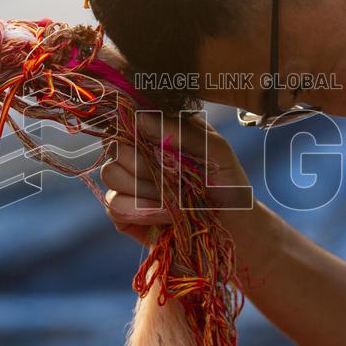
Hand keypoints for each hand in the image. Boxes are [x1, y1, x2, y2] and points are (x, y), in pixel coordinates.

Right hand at [99, 113, 250, 243]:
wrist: (234, 227)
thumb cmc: (227, 182)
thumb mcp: (216, 150)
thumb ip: (181, 131)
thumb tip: (141, 118)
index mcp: (159, 130)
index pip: (126, 117)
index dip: (134, 128)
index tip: (158, 144)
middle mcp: (138, 152)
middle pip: (114, 146)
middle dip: (144, 163)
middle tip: (175, 176)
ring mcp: (128, 182)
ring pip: (111, 174)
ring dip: (146, 189)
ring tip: (176, 199)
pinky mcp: (124, 212)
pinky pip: (114, 205)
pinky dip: (143, 211)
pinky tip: (168, 216)